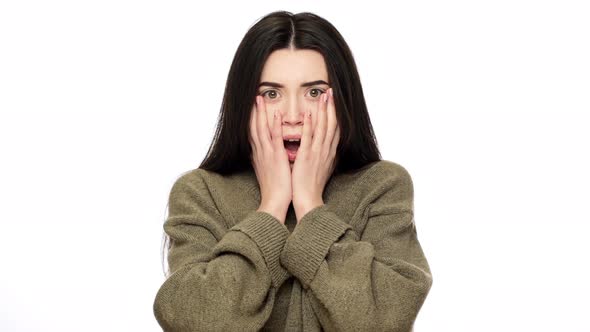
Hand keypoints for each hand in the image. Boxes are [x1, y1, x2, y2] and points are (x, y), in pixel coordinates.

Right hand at [249, 95, 291, 223]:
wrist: (275, 202)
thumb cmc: (276, 189)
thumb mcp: (270, 170)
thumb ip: (270, 159)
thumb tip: (273, 152)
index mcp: (260, 155)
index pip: (253, 133)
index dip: (253, 119)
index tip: (253, 107)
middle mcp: (260, 152)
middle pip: (254, 127)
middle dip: (254, 112)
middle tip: (254, 97)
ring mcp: (267, 154)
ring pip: (261, 128)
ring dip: (261, 113)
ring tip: (260, 98)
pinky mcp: (276, 157)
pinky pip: (274, 138)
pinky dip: (274, 125)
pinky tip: (276, 113)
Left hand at [291, 88, 339, 222]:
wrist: (308, 200)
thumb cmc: (311, 186)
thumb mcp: (320, 168)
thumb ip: (322, 155)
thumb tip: (323, 148)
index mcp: (329, 153)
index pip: (335, 129)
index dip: (335, 114)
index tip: (334, 101)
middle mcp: (326, 151)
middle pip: (332, 124)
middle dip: (332, 107)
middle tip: (331, 91)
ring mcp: (317, 153)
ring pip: (323, 127)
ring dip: (323, 110)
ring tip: (323, 95)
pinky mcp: (307, 157)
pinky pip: (309, 138)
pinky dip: (309, 124)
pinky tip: (308, 113)